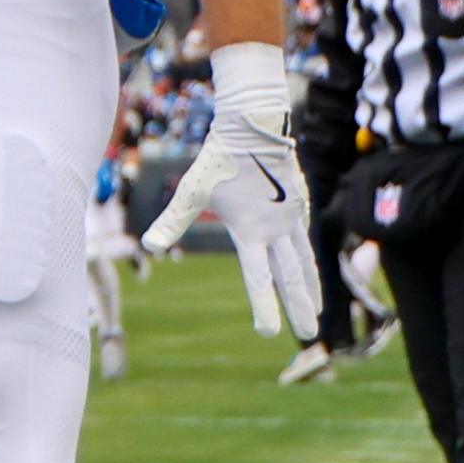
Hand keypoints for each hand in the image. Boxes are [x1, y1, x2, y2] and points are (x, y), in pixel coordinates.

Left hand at [140, 43, 321, 338]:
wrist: (254, 126)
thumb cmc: (219, 160)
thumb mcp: (192, 192)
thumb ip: (173, 221)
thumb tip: (147, 245)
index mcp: (251, 231)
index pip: (259, 278)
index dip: (265, 306)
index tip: (269, 333)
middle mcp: (276, 229)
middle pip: (291, 277)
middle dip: (300, 307)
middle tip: (310, 336)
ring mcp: (291, 217)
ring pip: (304, 261)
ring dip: (310, 288)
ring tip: (316, 310)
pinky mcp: (299, 205)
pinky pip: (305, 240)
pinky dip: (309, 261)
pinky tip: (309, 272)